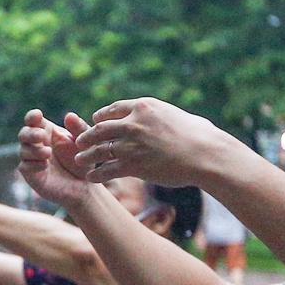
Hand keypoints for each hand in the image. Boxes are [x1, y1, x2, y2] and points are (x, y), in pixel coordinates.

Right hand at [17, 109, 91, 207]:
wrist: (84, 186)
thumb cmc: (82, 161)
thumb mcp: (84, 143)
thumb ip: (79, 129)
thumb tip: (69, 115)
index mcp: (48, 132)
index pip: (33, 120)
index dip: (32, 117)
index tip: (37, 115)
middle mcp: (37, 145)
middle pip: (23, 134)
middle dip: (30, 133)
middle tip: (42, 136)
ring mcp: (33, 160)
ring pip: (23, 150)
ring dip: (33, 150)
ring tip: (48, 152)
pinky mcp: (32, 175)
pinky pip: (24, 167)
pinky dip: (33, 164)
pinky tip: (45, 165)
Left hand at [72, 98, 240, 188]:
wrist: (206, 154)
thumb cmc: (200, 136)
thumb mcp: (175, 116)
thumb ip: (159, 116)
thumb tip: (160, 117)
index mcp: (144, 107)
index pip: (113, 110)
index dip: (101, 117)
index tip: (94, 122)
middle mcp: (134, 122)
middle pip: (100, 128)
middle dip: (87, 136)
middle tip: (79, 142)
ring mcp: (132, 143)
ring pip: (100, 149)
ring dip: (87, 155)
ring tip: (79, 160)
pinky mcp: (134, 164)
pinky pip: (108, 169)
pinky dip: (97, 173)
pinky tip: (91, 177)